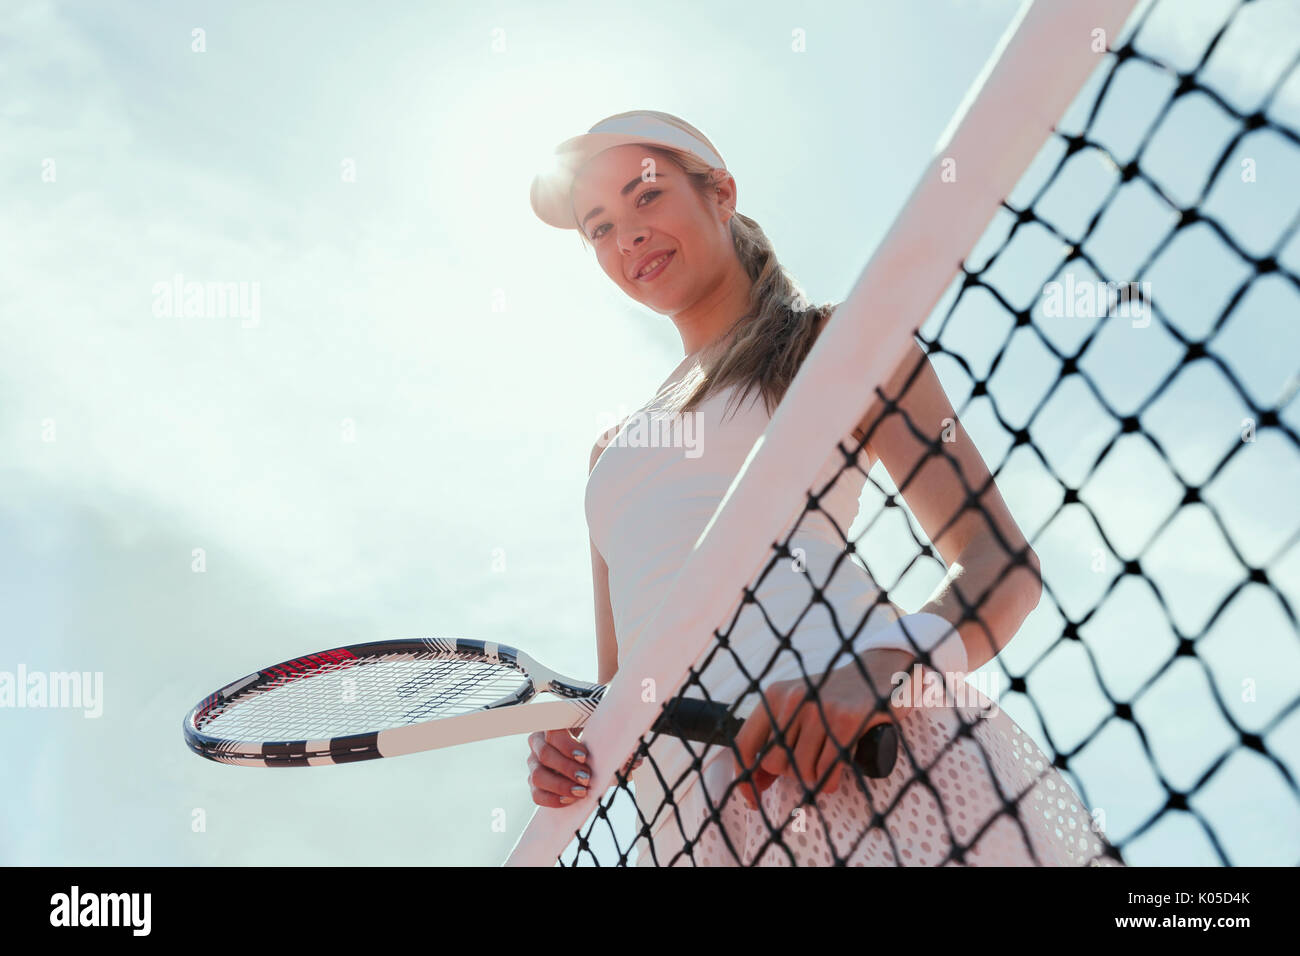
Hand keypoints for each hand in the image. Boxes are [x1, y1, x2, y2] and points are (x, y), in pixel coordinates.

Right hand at [526, 729, 645, 806]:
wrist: (584, 750)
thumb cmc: (594, 735)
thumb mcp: (603, 732)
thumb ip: (617, 742)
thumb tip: (637, 760)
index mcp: (553, 723)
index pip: (552, 730)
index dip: (566, 745)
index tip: (585, 756)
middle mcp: (539, 741)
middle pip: (545, 754)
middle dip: (567, 769)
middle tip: (587, 778)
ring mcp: (534, 763)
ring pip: (537, 776)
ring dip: (560, 786)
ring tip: (581, 792)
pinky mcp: (535, 782)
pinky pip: (536, 794)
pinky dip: (552, 800)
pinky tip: (570, 800)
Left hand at [731, 647, 916, 809]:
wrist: (878, 671)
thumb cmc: (832, 698)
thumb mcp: (797, 709)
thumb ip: (774, 740)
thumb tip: (754, 783)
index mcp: (774, 696)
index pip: (743, 743)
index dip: (744, 778)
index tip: (754, 799)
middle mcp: (793, 699)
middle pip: (774, 763)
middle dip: (791, 773)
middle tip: (811, 762)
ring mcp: (820, 709)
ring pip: (802, 770)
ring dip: (815, 778)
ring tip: (827, 762)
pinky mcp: (847, 720)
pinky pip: (826, 771)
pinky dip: (830, 781)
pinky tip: (837, 770)